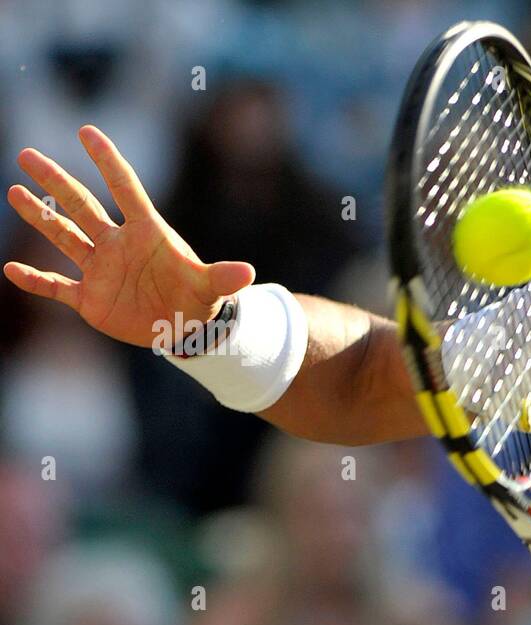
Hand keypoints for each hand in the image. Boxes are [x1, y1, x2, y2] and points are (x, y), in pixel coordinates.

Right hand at [4, 125, 254, 347]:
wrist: (186, 328)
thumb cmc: (199, 300)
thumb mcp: (211, 288)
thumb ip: (223, 277)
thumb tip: (248, 273)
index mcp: (146, 233)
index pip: (124, 189)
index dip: (107, 161)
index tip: (87, 132)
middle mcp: (117, 244)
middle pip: (82, 205)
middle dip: (56, 182)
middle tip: (27, 155)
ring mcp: (101, 269)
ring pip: (64, 236)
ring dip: (40, 217)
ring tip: (15, 192)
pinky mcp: (90, 299)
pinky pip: (56, 286)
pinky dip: (35, 281)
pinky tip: (11, 269)